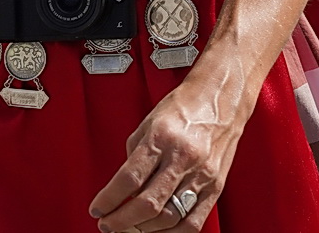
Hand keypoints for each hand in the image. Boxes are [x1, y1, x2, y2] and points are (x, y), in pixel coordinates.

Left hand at [90, 79, 246, 231]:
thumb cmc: (184, 106)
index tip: (97, 208)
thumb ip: (135, 156)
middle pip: (148, 203)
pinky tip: (156, 231)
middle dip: (121, 221)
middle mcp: (183, 157)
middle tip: (108, 223)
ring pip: (169, 217)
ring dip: (143, 230)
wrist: (221, 97)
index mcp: (162, 137)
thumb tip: (121, 188)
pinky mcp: (216, 186)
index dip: (108, 200)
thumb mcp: (149, 123)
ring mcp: (202, 174)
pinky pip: (193, 222)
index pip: (129, 179)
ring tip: (130, 228)